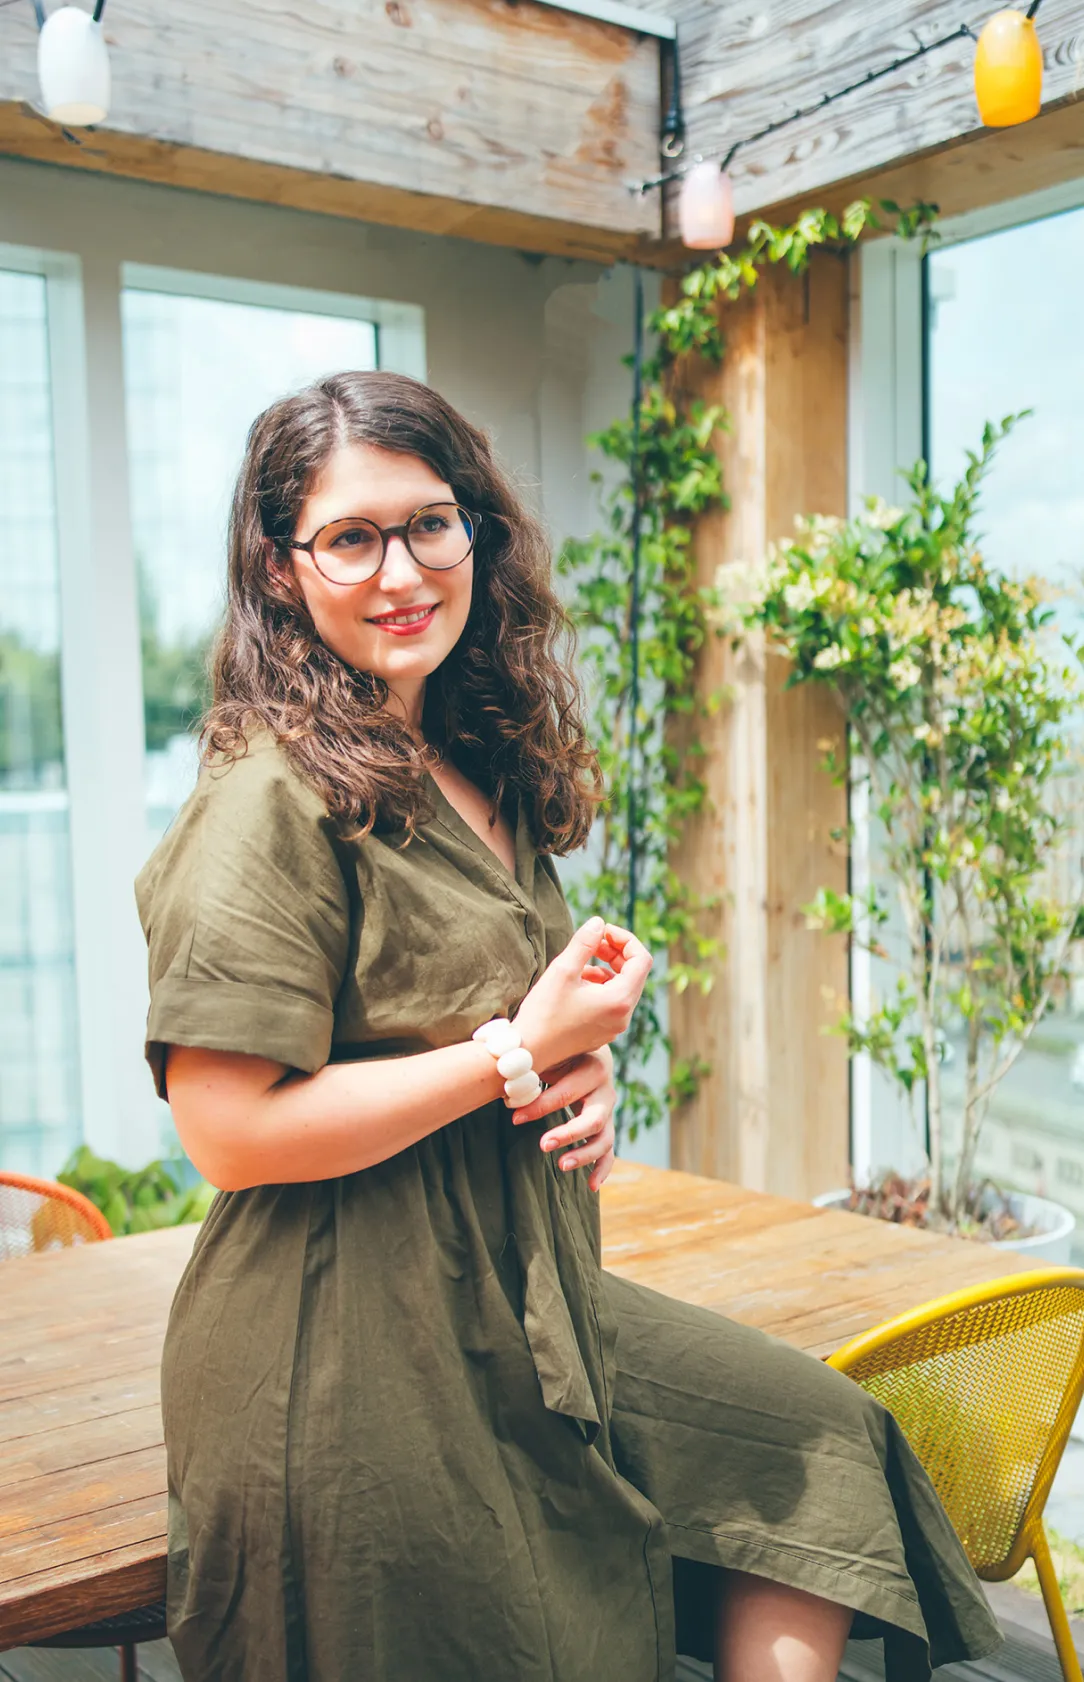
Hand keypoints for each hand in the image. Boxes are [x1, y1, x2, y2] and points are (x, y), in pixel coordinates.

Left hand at [511, 1046, 615, 1192]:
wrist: (587, 1050)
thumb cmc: (560, 1053)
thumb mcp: (549, 1053)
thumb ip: (531, 1064)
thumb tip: (502, 1081)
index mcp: (592, 1068)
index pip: (565, 1093)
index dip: (539, 1107)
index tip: (514, 1117)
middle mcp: (606, 1091)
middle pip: (593, 1119)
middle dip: (568, 1134)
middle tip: (543, 1145)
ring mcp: (608, 1111)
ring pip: (604, 1138)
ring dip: (584, 1154)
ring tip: (561, 1165)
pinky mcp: (607, 1125)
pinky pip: (609, 1150)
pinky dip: (602, 1168)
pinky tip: (592, 1186)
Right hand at [512, 917, 651, 1073]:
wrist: (528, 1051)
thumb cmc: (543, 1012)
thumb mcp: (563, 970)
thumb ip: (584, 943)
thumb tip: (599, 923)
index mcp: (620, 1000)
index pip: (642, 960)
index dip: (625, 939)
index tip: (602, 932)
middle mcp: (623, 1016)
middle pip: (635, 973)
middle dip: (616, 952)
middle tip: (593, 941)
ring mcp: (615, 1026)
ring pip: (623, 987)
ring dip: (607, 968)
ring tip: (581, 962)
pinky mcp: (603, 1032)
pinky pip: (612, 1002)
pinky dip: (601, 986)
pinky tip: (578, 981)